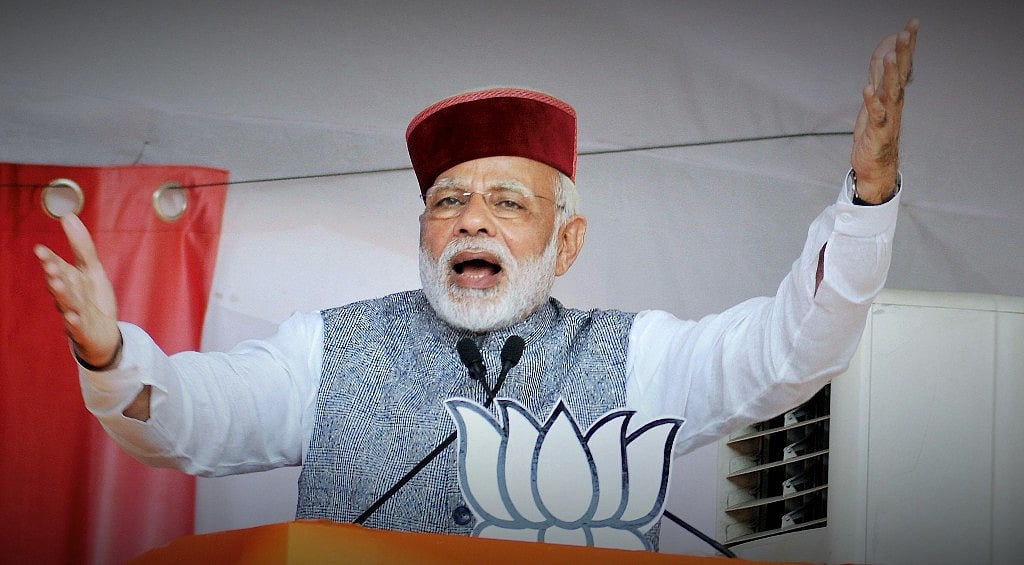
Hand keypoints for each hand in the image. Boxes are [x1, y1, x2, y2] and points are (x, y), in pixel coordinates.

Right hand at [34, 214, 121, 368]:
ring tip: (57, 284)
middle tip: (49, 265)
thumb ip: (81, 245)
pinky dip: (74, 321)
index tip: (41, 249)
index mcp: (68, 279)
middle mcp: (67, 295)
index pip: (56, 266)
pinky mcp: (83, 330)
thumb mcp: (92, 269)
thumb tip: (67, 215)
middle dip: (53, 274)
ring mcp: (73, 313)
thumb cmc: (93, 299)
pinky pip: (77, 326)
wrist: (104, 333)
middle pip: (58, 283)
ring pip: (65, 303)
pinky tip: (73, 317)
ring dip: (61, 294)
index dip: (49, 259)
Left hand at [851, 18, 918, 202]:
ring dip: (889, 75)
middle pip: (899, 74)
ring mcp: (887, 117)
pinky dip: (871, 103)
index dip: (908, 44)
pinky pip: (876, 116)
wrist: (876, 166)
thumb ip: (879, 76)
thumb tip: (884, 52)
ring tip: (890, 56)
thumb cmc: (876, 131)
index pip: (903, 64)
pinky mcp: (877, 132)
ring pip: (890, 92)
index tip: (913, 23)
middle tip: (907, 31)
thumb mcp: (875, 98)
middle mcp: (893, 103)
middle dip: (903, 52)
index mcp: (893, 94)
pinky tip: (866, 90)